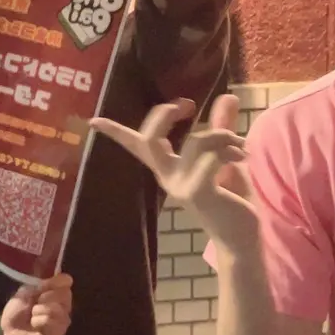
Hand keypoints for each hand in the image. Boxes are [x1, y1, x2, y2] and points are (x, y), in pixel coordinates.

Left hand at [0, 273, 73, 334]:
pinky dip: (38, 321)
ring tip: (33, 316)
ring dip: (38, 311)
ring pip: (57, 308)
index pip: (66, 281)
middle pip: (64, 294)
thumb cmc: (19, 308)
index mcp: (59, 291)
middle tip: (35, 304)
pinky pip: (50, 321)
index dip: (53, 283)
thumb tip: (67, 279)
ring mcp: (64, 319)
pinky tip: (35, 325)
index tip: (41, 288)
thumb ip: (46, 284)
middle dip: (45, 298)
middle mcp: (65, 304)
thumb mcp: (28, 290)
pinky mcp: (59, 332)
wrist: (10, 328)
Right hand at [91, 95, 257, 250]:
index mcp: (168, 169)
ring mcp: (179, 186)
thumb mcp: (225, 157)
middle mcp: (167, 177)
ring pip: (194, 141)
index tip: (92, 121)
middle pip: (149, 137)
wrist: (242, 237)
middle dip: (164, 113)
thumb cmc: (232, 199)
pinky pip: (209, 156)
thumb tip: (227, 96)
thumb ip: (221, 128)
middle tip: (186, 105)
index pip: (136, 147)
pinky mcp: (197, 192)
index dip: (114, 132)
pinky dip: (229, 149)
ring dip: (222, 135)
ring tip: (239, 146)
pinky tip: (241, 158)